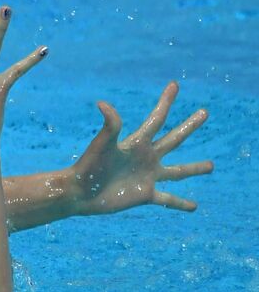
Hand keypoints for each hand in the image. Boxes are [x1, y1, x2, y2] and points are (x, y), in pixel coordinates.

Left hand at [66, 82, 211, 213]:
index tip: (174, 84)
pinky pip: (168, 199)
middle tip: (204, 112)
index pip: (157, 118)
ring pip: (178, 172)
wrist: (79, 192)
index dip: (165, 101)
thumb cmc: (88, 166)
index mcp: (137, 143)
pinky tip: (194, 207)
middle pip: (174, 139)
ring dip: (194, 168)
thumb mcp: (102, 144)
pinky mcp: (145, 195)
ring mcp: (147, 176)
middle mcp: (146, 157)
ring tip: (212, 165)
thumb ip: (109, 126)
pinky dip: (181, 203)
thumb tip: (102, 103)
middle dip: (189, 126)